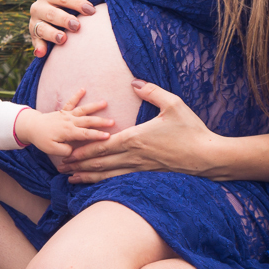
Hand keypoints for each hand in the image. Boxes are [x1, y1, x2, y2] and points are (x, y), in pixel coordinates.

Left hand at [16, 89, 113, 156]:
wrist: (31, 127)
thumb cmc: (42, 139)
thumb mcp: (52, 150)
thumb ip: (65, 150)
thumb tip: (74, 150)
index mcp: (68, 132)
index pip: (85, 134)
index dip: (97, 136)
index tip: (108, 136)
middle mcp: (69, 121)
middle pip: (88, 121)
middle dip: (101, 121)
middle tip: (113, 121)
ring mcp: (67, 115)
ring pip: (83, 110)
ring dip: (94, 106)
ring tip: (105, 102)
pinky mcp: (64, 111)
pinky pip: (71, 102)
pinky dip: (77, 95)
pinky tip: (84, 89)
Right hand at [29, 0, 95, 57]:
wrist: (60, 10)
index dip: (78, 3)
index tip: (91, 11)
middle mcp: (38, 6)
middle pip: (52, 13)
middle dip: (64, 19)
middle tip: (76, 26)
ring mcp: (35, 21)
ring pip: (42, 28)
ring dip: (52, 34)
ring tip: (63, 39)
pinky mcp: (35, 36)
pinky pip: (36, 42)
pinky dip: (38, 47)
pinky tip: (41, 53)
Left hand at [59, 80, 219, 183]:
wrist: (208, 157)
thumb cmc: (192, 130)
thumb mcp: (173, 104)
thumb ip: (151, 92)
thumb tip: (134, 83)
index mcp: (137, 138)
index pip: (103, 145)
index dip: (83, 148)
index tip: (67, 150)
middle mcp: (135, 156)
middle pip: (100, 162)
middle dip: (79, 164)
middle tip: (60, 166)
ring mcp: (141, 168)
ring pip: (108, 174)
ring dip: (88, 176)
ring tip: (71, 179)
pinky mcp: (148, 176)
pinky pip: (121, 180)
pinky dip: (105, 183)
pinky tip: (96, 185)